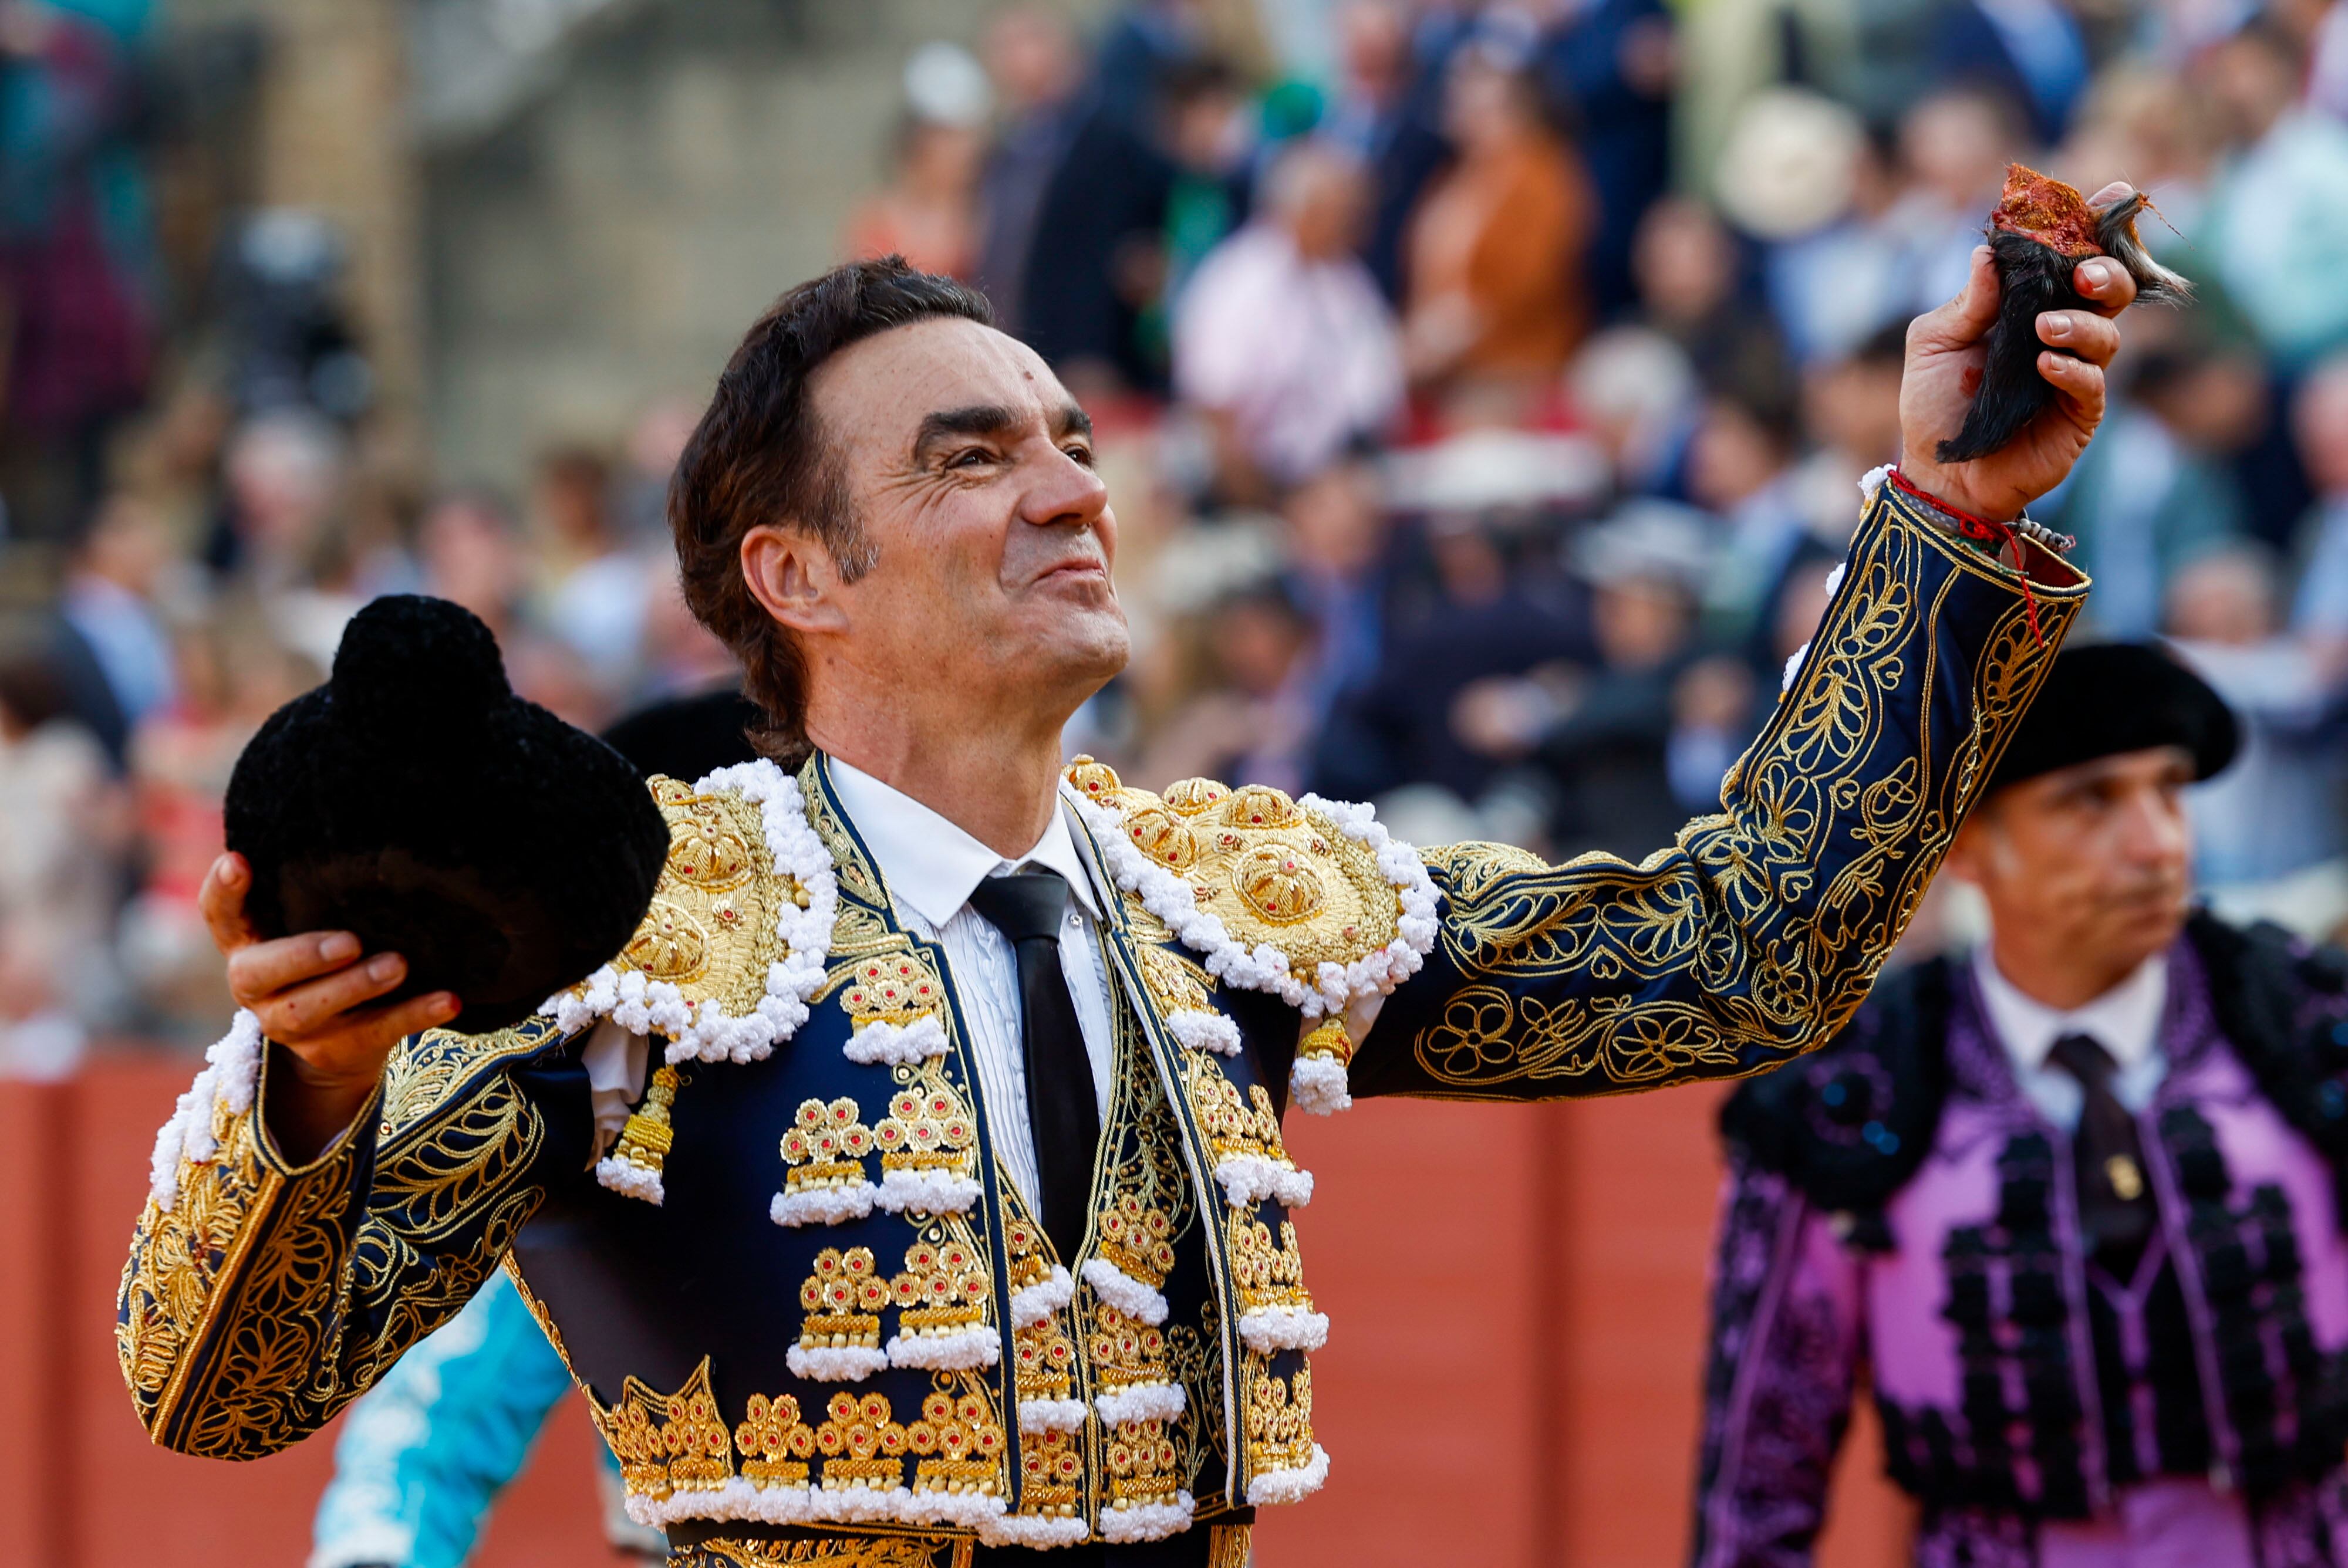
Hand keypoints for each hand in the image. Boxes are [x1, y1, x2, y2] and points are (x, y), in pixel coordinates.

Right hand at [201, 852, 457, 1159]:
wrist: (341, 1040)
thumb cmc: (329, 957)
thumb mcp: (314, 924)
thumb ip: (319, 894)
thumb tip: (375, 828)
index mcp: (247, 945)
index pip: (221, 916)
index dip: (223, 890)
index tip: (240, 860)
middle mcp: (257, 988)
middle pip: (262, 972)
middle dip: (305, 955)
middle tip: (350, 941)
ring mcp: (291, 1025)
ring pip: (314, 1009)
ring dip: (358, 986)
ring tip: (399, 965)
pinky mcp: (335, 1050)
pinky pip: (375, 1033)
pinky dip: (414, 1015)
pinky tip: (447, 1000)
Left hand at [1896, 182, 2139, 521]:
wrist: (1937, 470)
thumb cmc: (1933, 404)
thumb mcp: (1932, 343)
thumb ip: (1966, 301)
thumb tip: (1988, 252)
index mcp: (2028, 305)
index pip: (2069, 257)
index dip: (2094, 225)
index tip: (2112, 193)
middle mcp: (2060, 333)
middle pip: (2109, 290)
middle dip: (2106, 271)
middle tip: (2084, 273)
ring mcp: (2074, 374)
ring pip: (2107, 334)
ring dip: (2081, 323)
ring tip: (2044, 327)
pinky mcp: (2078, 415)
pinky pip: (2091, 384)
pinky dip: (2072, 369)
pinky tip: (2045, 365)